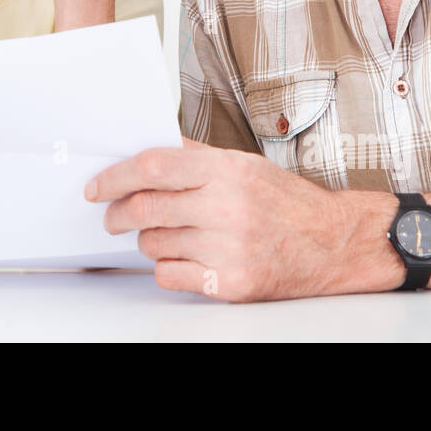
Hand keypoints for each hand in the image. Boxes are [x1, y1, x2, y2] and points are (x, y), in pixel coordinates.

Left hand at [85, 137, 362, 301]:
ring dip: (148, 240)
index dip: (116, 176)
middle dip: (118, 213)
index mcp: (226, 171)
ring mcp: (227, 248)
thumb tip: (146, 147)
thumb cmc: (287, 202)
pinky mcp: (229, 282)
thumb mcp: (243, 164)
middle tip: (112, 216)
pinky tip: (185, 257)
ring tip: (167, 234)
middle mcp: (226, 208)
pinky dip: (167, 268)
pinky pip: (170, 276)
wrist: (333, 242)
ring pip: (153, 244)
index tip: (98, 186)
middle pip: (145, 208)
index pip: (152, 167)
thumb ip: (194, 156)